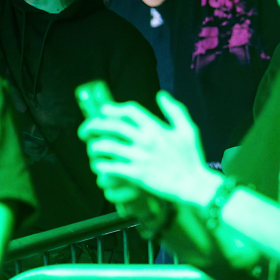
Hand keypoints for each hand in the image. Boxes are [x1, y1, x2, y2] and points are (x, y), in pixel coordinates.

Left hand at [79, 92, 215, 204]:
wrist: (193, 184)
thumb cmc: (191, 158)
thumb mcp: (188, 130)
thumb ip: (175, 110)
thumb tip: (161, 95)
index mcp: (156, 128)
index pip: (129, 111)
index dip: (112, 109)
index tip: (103, 111)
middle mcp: (146, 140)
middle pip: (112, 126)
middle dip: (94, 125)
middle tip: (86, 129)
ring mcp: (139, 157)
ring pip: (106, 147)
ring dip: (94, 147)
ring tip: (92, 149)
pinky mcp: (135, 174)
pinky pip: (110, 168)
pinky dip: (101, 166)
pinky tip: (100, 166)